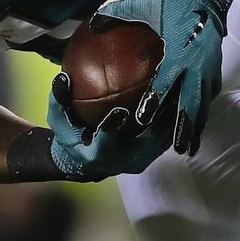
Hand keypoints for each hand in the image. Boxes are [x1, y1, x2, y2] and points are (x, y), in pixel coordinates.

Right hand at [46, 71, 170, 179]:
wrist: (85, 162)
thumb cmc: (71, 137)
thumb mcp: (59, 120)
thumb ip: (60, 100)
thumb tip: (63, 78)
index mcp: (99, 154)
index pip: (107, 141)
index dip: (114, 127)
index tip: (120, 110)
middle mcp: (123, 161)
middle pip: (146, 140)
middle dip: (156, 118)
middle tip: (163, 92)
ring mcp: (141, 160)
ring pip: (162, 138)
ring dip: (171, 115)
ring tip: (179, 88)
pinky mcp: (152, 156)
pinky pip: (168, 135)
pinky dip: (174, 117)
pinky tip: (180, 93)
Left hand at [91, 0, 228, 157]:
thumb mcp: (145, 3)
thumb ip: (117, 13)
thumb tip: (91, 23)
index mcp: (179, 51)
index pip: (165, 83)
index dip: (154, 103)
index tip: (143, 121)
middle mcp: (197, 63)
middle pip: (191, 103)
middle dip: (184, 127)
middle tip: (177, 149)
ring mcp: (209, 67)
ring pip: (203, 103)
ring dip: (197, 125)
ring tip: (189, 147)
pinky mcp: (216, 66)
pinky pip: (209, 94)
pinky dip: (203, 111)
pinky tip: (197, 123)